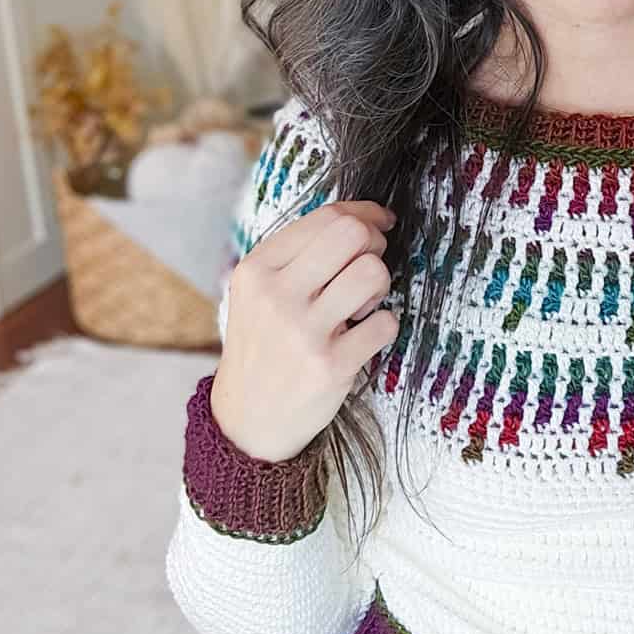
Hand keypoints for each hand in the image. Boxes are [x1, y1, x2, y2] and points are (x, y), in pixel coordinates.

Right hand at [210, 200, 399, 462]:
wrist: (247, 419)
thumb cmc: (265, 344)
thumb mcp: (260, 291)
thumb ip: (300, 253)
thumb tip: (364, 218)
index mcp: (257, 268)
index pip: (327, 217)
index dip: (365, 214)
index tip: (379, 224)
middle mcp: (275, 295)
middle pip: (352, 235)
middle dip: (374, 244)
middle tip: (367, 267)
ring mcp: (302, 332)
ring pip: (373, 272)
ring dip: (380, 286)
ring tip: (361, 305)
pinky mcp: (330, 366)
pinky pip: (386, 323)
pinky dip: (383, 327)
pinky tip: (361, 338)